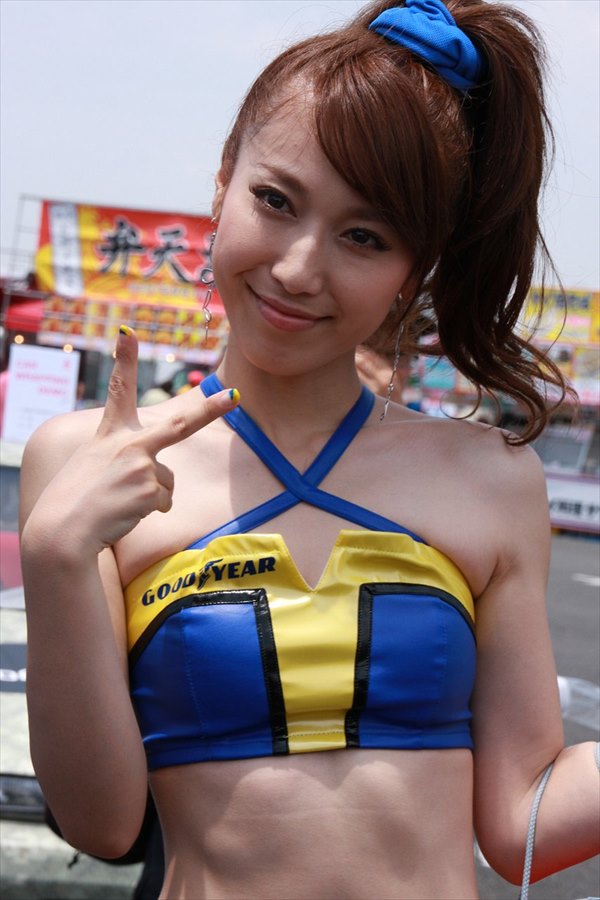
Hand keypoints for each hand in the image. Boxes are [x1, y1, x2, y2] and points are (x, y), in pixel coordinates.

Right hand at [26, 327, 238, 557]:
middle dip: (212, 408)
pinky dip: (148, 511)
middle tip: (236, 394)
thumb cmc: (76, 500)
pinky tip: (124, 513)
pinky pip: (163, 501)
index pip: (119, 390)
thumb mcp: (95, 467)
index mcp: (110, 433)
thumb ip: (128, 462)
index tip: (128, 331)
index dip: (124, 358)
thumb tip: (162, 487)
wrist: (62, 530)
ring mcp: (141, 463)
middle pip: (180, 423)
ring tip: (119, 502)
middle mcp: (127, 442)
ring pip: (166, 481)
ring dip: (150, 496)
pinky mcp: (149, 487)